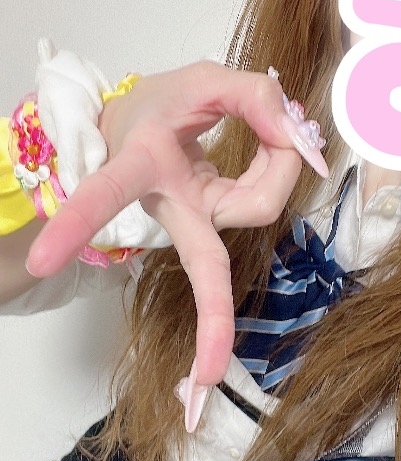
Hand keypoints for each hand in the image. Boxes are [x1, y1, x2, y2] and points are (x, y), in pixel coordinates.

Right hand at [26, 61, 327, 384]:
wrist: (144, 126)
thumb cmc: (160, 109)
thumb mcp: (201, 80)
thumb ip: (253, 96)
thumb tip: (296, 136)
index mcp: (139, 169)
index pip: (106, 196)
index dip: (78, 222)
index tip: (44, 259)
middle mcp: (170, 210)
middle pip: (201, 266)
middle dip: (210, 326)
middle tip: (206, 380)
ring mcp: (198, 223)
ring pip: (258, 204)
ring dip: (281, 159)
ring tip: (273, 123)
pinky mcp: (218, 223)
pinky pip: (264, 198)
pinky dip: (281, 166)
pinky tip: (276, 142)